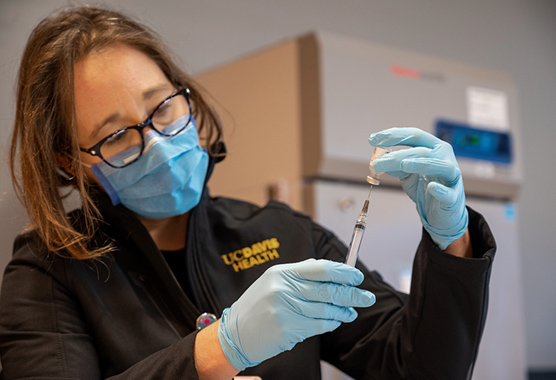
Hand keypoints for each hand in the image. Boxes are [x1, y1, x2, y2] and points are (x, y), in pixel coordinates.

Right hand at [217, 259, 375, 369]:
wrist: (234, 334)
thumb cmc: (257, 306)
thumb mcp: (273, 281)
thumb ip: (300, 274)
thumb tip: (332, 272)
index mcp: (282, 273)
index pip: (320, 268)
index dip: (342, 272)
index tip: (356, 276)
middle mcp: (283, 289)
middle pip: (327, 290)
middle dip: (352, 294)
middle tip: (366, 297)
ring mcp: (285, 310)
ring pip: (326, 310)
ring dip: (344, 311)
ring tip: (351, 311)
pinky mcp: (288, 330)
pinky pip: (318, 325)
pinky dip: (331, 323)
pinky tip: (336, 321)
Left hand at [369, 127, 467, 249]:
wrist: (441, 211)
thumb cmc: (425, 187)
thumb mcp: (407, 174)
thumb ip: (395, 166)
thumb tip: (378, 160)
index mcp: (433, 147)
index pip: (414, 135)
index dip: (394, 135)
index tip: (373, 139)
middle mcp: (444, 157)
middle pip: (421, 151)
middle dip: (398, 155)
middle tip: (378, 162)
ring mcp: (452, 176)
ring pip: (439, 166)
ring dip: (421, 164)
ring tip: (404, 165)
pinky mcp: (453, 196)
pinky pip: (448, 193)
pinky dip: (440, 190)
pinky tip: (431, 187)